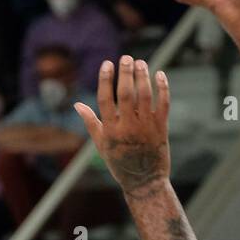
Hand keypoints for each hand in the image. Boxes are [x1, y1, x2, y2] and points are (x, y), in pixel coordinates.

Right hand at [75, 56, 171, 196]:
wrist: (145, 181)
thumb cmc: (120, 163)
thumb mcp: (101, 145)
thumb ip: (91, 123)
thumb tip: (76, 105)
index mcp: (110, 130)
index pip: (105, 99)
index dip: (106, 79)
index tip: (107, 63)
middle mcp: (128, 127)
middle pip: (126, 94)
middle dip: (126, 73)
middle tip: (126, 58)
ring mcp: (146, 127)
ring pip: (145, 96)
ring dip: (143, 76)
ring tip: (141, 62)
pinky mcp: (161, 128)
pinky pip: (163, 104)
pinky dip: (163, 88)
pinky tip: (160, 74)